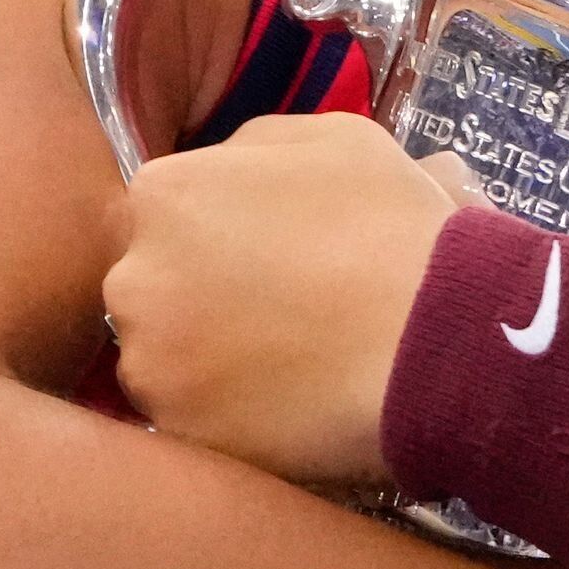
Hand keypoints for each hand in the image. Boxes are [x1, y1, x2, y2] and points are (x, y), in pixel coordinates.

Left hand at [103, 112, 457, 490]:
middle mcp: (133, 275)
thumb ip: (256, 147)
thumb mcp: (335, 138)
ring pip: (164, 358)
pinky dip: (230, 417)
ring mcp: (149, 360)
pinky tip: (288, 404)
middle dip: (201, 298)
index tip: (266, 261)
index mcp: (163, 194)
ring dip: (209, 361)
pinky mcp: (178, 429)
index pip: (161, 216)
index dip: (217, 239)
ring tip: (289, 364)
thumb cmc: (393, 227)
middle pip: (151, 287)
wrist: (436, 338)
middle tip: (280, 314)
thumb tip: (229, 169)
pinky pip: (193, 419)